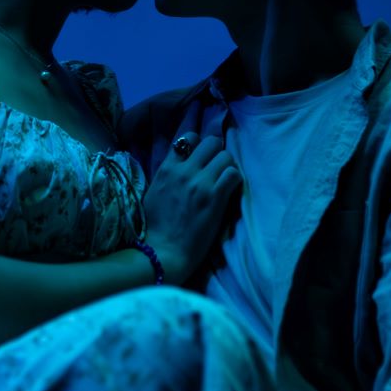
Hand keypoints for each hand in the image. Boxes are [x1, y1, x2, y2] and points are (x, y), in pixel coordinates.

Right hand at [142, 133, 241, 284]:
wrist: (163, 252)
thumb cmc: (155, 227)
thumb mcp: (155, 191)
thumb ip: (169, 174)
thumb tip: (181, 164)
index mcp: (167, 168)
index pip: (189, 137)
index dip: (199, 145)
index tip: (202, 157)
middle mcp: (184, 170)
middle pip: (211, 142)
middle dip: (217, 152)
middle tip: (217, 168)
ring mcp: (200, 183)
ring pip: (226, 155)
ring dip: (228, 166)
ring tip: (225, 180)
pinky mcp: (215, 197)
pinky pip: (233, 174)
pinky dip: (235, 179)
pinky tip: (231, 190)